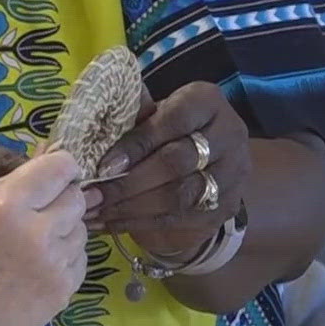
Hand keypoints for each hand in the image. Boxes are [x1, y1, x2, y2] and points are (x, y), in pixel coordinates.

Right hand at [0, 150, 90, 325]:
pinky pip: (80, 257)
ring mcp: (55, 263)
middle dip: (60, 197)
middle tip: (37, 211)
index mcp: (2, 206)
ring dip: (63, 227)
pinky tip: (37, 265)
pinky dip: (64, 255)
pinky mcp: (66, 289)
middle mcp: (36, 231)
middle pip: (76, 196)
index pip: (59, 167)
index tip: (48, 174)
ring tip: (33, 242)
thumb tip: (44, 158)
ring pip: (82, 227)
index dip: (58, 166)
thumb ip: (1, 186)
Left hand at [87, 81, 249, 262]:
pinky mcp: (223, 207)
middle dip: (130, 181)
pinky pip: (178, 218)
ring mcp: (231, 175)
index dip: (138, 143)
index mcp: (207, 102)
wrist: (208, 162)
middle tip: (93, 195)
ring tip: (96, 211)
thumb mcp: (154, 113)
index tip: (104, 165)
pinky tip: (109, 223)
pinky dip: (138, 223)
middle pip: (177, 162)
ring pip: (179, 195)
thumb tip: (93, 115)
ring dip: (131, 206)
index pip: (174, 120)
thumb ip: (132, 113)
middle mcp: (228, 135)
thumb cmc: (168, 131)